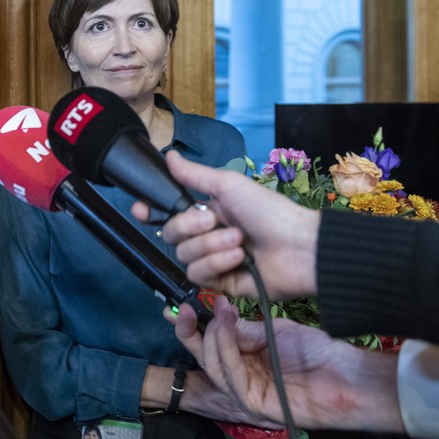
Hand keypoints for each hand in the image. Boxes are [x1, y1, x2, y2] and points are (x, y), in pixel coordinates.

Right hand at [134, 151, 319, 298]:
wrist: (298, 247)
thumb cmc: (270, 211)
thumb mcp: (229, 186)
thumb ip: (194, 175)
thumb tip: (169, 156)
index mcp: (205, 210)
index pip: (166, 213)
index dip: (149, 212)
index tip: (140, 209)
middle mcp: (205, 235)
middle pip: (169, 235)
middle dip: (190, 227)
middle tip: (217, 220)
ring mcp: (212, 259)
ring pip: (183, 256)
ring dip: (211, 246)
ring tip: (238, 241)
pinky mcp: (219, 282)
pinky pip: (198, 275)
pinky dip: (217, 263)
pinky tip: (238, 258)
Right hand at [169, 297, 403, 432]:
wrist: (348, 374)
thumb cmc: (318, 352)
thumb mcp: (273, 330)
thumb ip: (243, 329)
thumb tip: (217, 316)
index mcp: (244, 358)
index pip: (210, 343)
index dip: (194, 326)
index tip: (184, 305)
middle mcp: (240, 376)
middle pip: (204, 357)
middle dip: (191, 332)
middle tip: (187, 309)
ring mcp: (246, 391)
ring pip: (214, 366)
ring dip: (214, 336)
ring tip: (221, 313)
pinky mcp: (254, 403)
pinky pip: (232, 376)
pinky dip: (227, 350)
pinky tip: (228, 328)